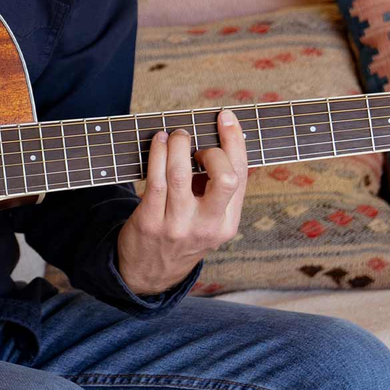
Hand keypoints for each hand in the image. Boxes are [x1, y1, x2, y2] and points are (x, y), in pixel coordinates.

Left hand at [117, 110, 247, 294]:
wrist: (149, 272)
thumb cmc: (182, 234)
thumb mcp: (208, 221)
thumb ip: (216, 189)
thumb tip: (216, 140)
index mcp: (228, 224)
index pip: (240, 176)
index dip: (235, 142)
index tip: (226, 117)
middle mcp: (207, 226)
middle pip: (225, 178)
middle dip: (214, 150)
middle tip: (197, 143)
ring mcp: (177, 225)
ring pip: (181, 173)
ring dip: (178, 145)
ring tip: (175, 135)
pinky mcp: (150, 222)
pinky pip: (155, 180)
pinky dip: (157, 154)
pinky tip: (157, 142)